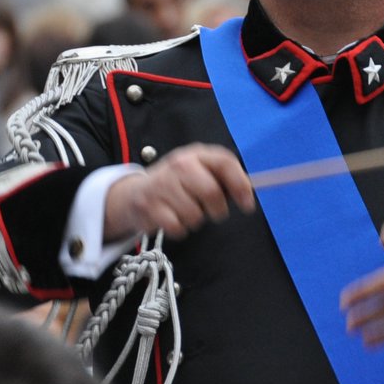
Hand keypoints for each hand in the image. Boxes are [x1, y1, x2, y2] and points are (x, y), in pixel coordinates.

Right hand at [104, 144, 255, 240]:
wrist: (135, 193)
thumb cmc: (177, 184)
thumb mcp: (198, 172)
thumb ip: (222, 179)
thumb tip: (248, 195)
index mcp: (196, 154)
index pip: (225, 162)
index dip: (240, 184)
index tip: (248, 205)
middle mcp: (179, 165)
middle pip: (212, 192)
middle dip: (217, 210)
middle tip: (212, 213)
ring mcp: (162, 184)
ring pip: (194, 214)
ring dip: (195, 220)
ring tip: (185, 212)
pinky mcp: (149, 206)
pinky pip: (177, 227)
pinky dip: (179, 229)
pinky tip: (172, 218)